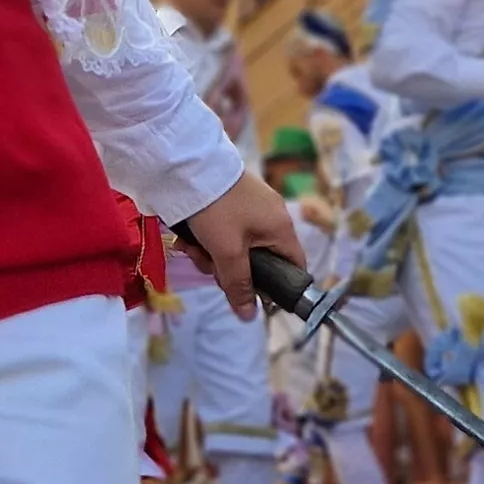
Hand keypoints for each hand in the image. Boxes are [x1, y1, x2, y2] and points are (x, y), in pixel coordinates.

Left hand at [171, 172, 304, 322]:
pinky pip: (228, 231)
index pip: (294, 266)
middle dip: (230, 270)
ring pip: (239, 248)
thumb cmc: (216, 210)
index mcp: (281, 228)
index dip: (279, 286)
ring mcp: (254, 207)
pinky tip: (189, 237)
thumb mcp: (227, 253)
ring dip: (213, 255)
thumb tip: (250, 316)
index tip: (254, 296)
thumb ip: (239, 286)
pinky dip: (209, 238)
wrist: (190, 167)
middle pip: (260, 260)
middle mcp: (273, 217)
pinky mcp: (235, 200)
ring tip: (192, 248)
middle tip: (209, 267)